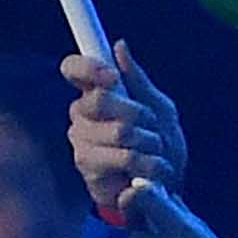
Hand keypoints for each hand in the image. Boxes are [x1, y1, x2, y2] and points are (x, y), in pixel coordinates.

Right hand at [63, 41, 187, 214]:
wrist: (165, 190)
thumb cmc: (159, 148)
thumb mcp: (160, 110)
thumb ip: (139, 81)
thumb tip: (119, 46)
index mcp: (95, 95)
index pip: (73, 69)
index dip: (89, 67)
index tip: (112, 78)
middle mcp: (81, 117)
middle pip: (100, 100)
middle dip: (139, 114)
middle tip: (153, 129)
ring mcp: (81, 144)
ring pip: (118, 131)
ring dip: (151, 143)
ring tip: (155, 154)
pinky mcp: (88, 171)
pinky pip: (125, 158)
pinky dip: (150, 164)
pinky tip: (152, 172)